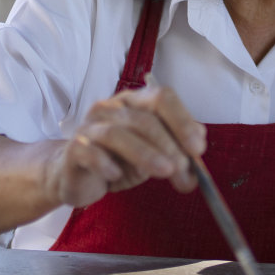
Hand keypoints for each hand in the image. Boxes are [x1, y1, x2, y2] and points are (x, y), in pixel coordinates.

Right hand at [43, 83, 206, 208]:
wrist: (77, 176)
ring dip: (145, 154)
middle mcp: (111, 108)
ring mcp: (90, 127)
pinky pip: (90, 152)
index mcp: (134, 101)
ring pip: (118, 135)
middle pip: (144, 119)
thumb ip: (175, 145)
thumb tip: (200, 141)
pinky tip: (117, 176)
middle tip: (183, 170)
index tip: (198, 148)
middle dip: (169, 146)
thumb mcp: (153, 152)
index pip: (162, 98)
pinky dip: (106, 163)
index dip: (182, 120)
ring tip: (164, 172)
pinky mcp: (74, 149)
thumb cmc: (118, 160)